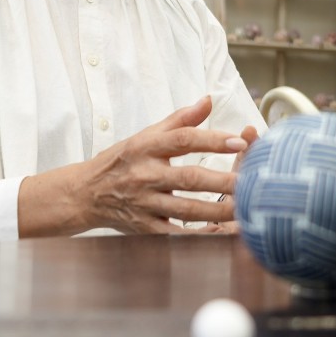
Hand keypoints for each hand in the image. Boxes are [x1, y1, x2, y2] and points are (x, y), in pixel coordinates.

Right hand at [17, 96, 248, 236]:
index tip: (240, 141)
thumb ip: (180, 119)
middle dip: (222, 181)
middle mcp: (145, 175)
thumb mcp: (146, 135)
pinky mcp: (144, 227)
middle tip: (251, 181)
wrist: (84, 193)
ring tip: (245, 208)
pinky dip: (197, 235)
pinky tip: (220, 232)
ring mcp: (144, 204)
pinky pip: (174, 234)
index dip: (212, 140)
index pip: (183, 140)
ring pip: (186, 209)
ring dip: (217, 210)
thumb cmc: (122, 161)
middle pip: (189, 178)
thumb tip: (208, 100)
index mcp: (146, 147)